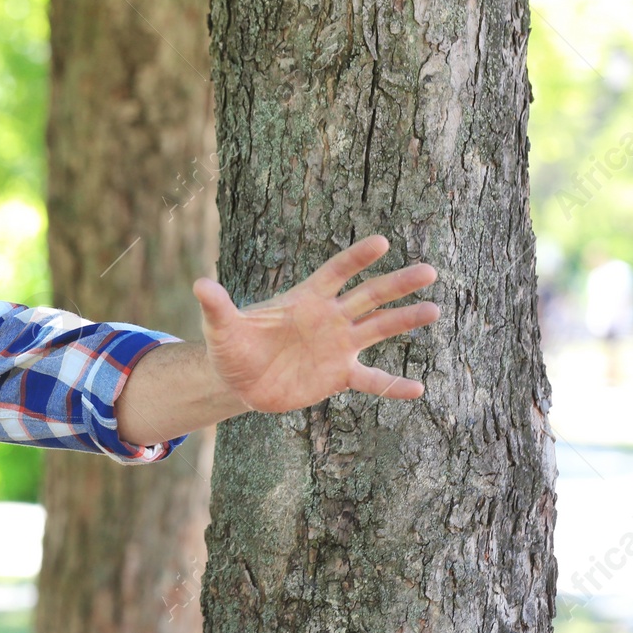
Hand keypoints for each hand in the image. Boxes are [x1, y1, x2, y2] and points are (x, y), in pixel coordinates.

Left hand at [193, 235, 439, 413]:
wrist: (238, 380)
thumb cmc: (230, 346)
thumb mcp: (221, 328)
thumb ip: (217, 307)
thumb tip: (199, 284)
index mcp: (304, 300)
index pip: (334, 272)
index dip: (355, 258)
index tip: (382, 242)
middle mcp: (328, 318)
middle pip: (368, 296)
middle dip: (397, 283)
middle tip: (428, 271)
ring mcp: (337, 346)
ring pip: (378, 330)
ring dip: (405, 321)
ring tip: (434, 310)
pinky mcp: (338, 375)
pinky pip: (371, 380)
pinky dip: (393, 386)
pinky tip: (418, 390)